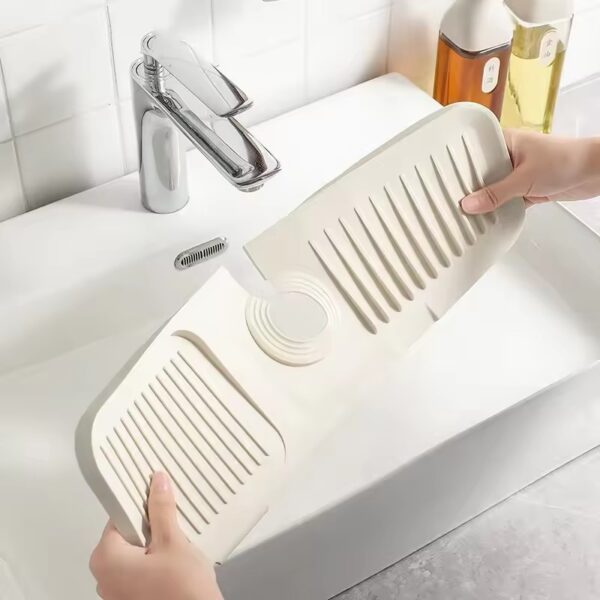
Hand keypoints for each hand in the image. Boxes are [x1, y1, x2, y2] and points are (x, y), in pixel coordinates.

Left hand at [90, 472, 222, 599]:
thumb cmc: (180, 594)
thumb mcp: (173, 542)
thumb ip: (162, 509)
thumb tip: (157, 485)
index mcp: (106, 558)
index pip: (120, 515)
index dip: (142, 503)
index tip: (157, 494)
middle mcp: (105, 577)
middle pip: (128, 534)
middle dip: (152, 526)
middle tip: (173, 525)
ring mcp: (118, 592)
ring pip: (137, 553)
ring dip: (157, 545)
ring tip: (177, 547)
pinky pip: (142, 571)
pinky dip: (157, 563)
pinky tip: (175, 563)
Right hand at [461, 130, 599, 213]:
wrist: (595, 171)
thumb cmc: (567, 159)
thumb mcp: (524, 178)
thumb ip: (495, 194)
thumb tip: (470, 204)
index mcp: (505, 141)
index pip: (472, 153)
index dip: (458, 168)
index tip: (444, 183)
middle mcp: (508, 155)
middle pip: (480, 174)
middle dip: (469, 189)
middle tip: (452, 202)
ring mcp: (516, 172)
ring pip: (492, 189)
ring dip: (485, 201)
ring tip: (467, 213)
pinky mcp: (525, 188)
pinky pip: (504, 201)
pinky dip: (499, 209)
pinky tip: (488, 218)